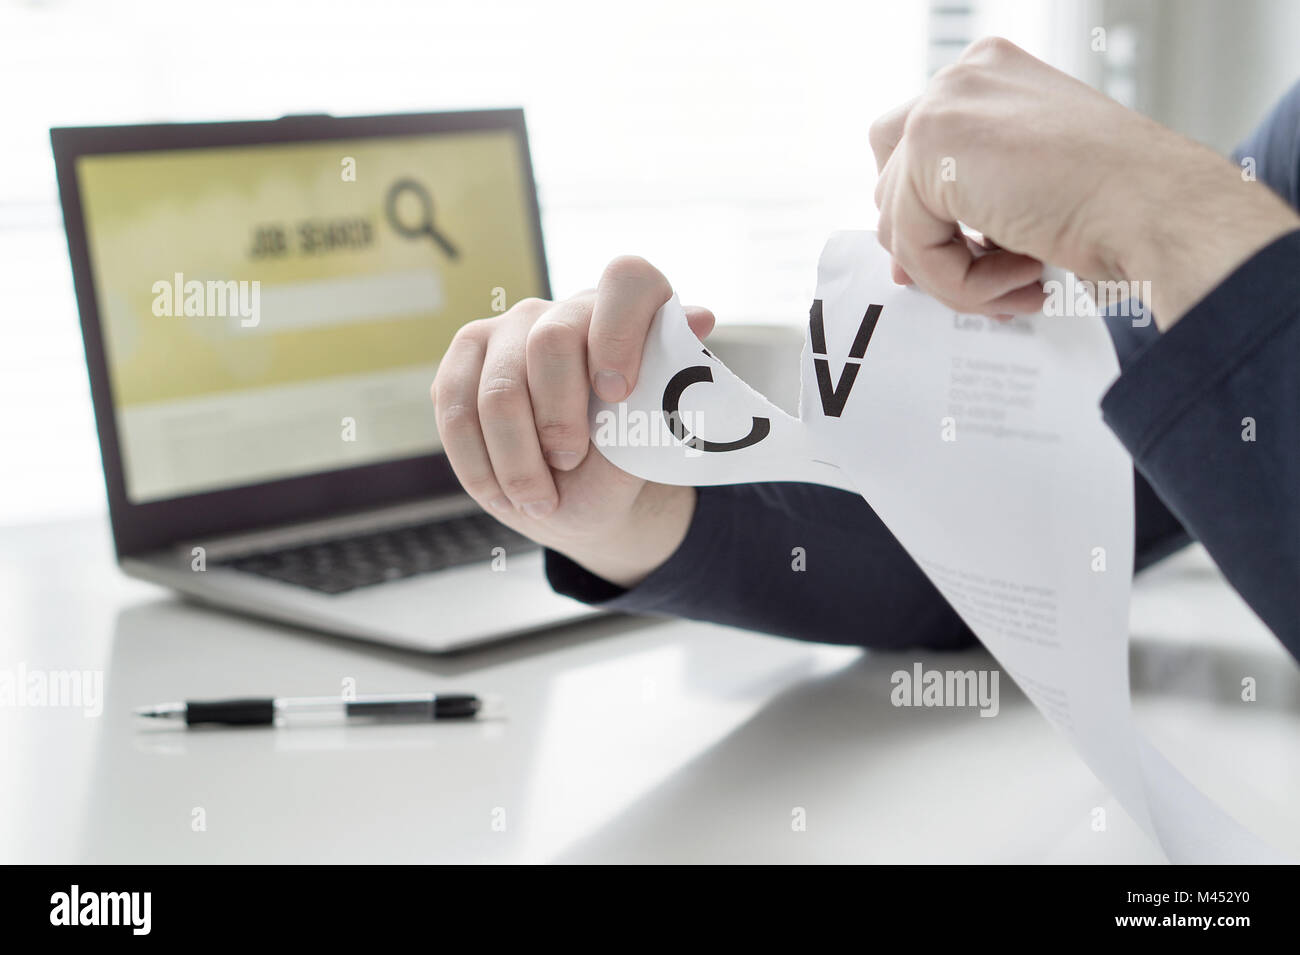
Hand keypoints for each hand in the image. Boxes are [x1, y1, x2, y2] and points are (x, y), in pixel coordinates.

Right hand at [431, 257, 714, 587]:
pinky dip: (480, 464)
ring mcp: (509, 329)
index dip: (619, 330)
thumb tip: (700, 316)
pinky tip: (504, 494)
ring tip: (539, 501)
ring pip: (498, 389)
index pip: (627, 281)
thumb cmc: (618, 463)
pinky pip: (456, 408)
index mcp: (626, 312)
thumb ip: (662, 394)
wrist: (575, 496)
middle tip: (569, 463)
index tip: (618, 393)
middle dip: (558, 417)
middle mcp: (565, 309)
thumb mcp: (649, 444)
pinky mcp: (465, 359)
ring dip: (516, 460)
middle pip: (552, 342)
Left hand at [870, 36, 1298, 327]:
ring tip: (1020, 283)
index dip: (916, 213)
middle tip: (981, 286)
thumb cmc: (1120, 200)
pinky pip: (912, 245)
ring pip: (900, 224)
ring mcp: (943, 105)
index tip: (935, 260)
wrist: (1158, 205)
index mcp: (988, 77)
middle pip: (889, 183)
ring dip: (955, 274)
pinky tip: (1023, 275)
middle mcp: (961, 79)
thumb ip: (966, 198)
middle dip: (928, 249)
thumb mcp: (1030, 184)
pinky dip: (959, 282)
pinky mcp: (931, 145)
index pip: (910, 148)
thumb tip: (906, 253)